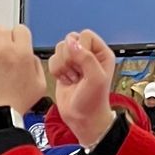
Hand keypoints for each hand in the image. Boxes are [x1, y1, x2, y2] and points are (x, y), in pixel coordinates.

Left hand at [0, 25, 46, 127]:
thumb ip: (36, 64)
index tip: (15, 45)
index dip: (18, 38)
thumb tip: (29, 56)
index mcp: (20, 52)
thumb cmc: (13, 106)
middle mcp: (0, 49)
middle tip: (1, 56)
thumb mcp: (39, 86)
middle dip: (2, 41)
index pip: (19, 29)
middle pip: (1, 30)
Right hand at [48, 30, 118, 148]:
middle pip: (70, 40)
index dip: (80, 49)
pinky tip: (66, 81)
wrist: (82, 118)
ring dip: (63, 66)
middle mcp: (88, 54)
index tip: (83, 66)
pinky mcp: (63, 68)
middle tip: (77, 73)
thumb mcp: (95, 78)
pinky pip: (52, 60)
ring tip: (73, 78)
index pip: (85, 35)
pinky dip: (56, 72)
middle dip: (69, 58)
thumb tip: (71, 42)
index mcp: (101, 53)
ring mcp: (74, 61)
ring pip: (59, 49)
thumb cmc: (93, 102)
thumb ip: (86, 58)